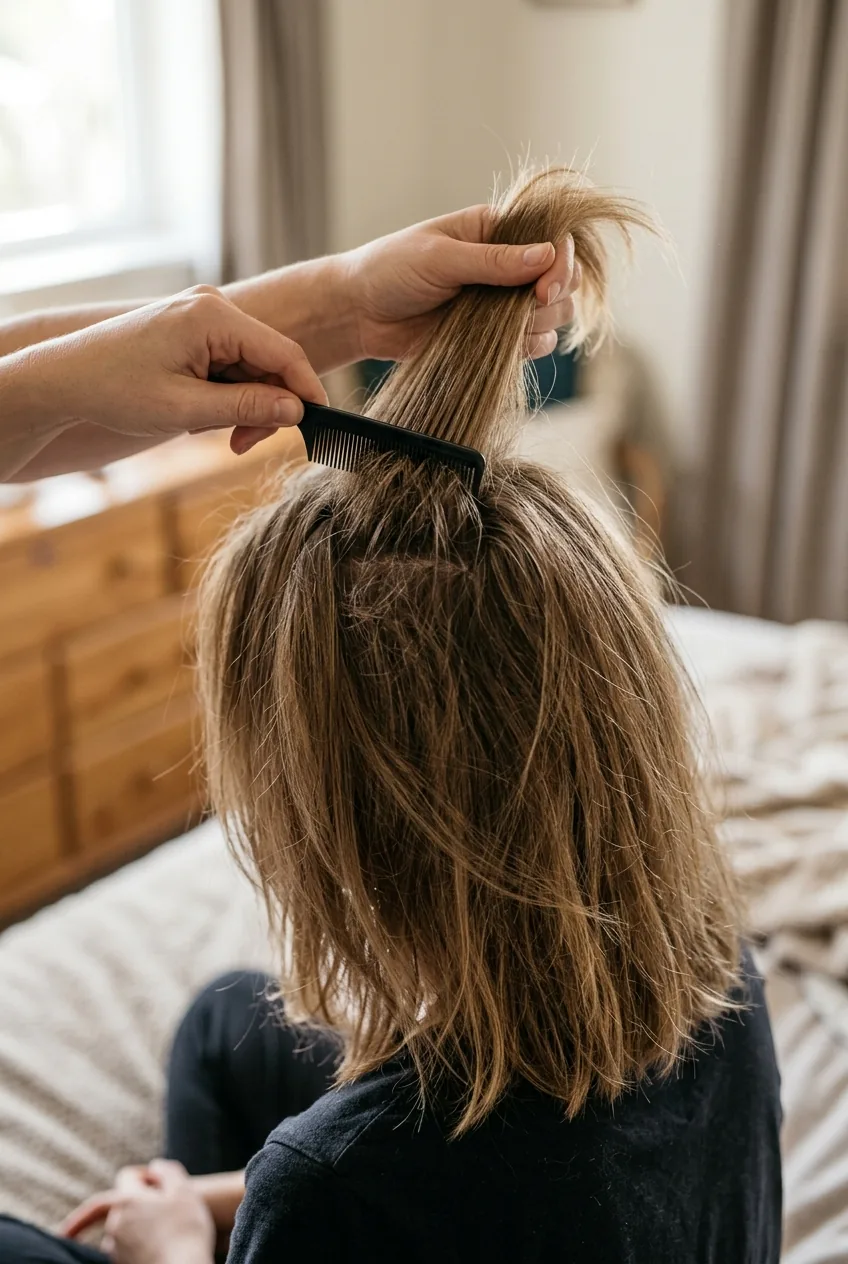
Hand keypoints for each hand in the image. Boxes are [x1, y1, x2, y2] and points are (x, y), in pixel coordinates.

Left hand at [33, 284, 326, 457]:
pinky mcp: (192, 329)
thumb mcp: (187, 409)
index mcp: (212, 315)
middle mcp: (211, 306)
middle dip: (267, 405)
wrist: (66, 379)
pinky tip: (203, 414)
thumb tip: (297, 410)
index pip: (283, 351)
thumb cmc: (116, 391)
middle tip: (244, 445)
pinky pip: (230, 362)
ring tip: (215, 434)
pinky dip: (227, 393)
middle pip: (269, 359)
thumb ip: (247, 407)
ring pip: (251, 365)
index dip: (306, 390)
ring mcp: (201, 315)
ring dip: (245, 403)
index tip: (321, 424)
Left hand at [62, 1161, 214, 1263]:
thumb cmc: (186, 1231)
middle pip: (122, 1201)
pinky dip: (137, 1243)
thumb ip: (168, 1171)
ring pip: (122, 1226)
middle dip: (138, 1200)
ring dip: (137, 1222)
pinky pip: (125, 1247)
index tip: (160, 1180)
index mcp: (127, 1199)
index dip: (144, 1174)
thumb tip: (155, 1166)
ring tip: (164, 1228)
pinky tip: (159, 1245)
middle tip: (163, 1206)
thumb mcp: (184, 1190)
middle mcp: (115, 1223)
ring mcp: (115, 1247)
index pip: (127, 1175)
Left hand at [344, 206, 580, 362]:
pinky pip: (534, 343)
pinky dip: (529, 348)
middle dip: (554, 298)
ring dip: (542, 324)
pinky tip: (506, 347)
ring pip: (555, 314)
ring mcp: (503, 302)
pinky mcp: (495, 335)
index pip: (552, 241)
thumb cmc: (390, 270)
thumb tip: (545, 255)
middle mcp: (508, 264)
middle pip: (564, 280)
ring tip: (506, 328)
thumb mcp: (439, 258)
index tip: (542, 291)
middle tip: (528, 309)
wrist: (360, 314)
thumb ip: (493, 261)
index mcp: (496, 231)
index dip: (560, 265)